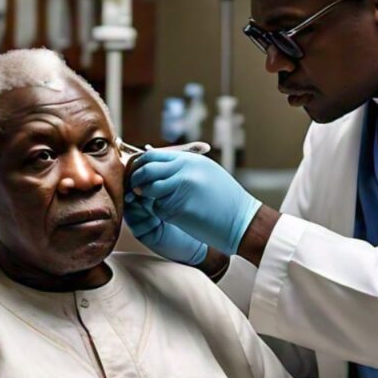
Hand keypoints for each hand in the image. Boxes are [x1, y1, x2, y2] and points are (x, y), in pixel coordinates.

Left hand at [127, 151, 261, 256]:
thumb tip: (154, 164)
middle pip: (146, 170)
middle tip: (136, 189)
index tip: (138, 175)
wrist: (242, 221)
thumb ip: (182, 167)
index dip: (141, 166)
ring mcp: (180, 188)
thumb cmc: (225, 200)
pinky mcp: (177, 208)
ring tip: (161, 204)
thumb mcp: (206, 173)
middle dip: (136, 180)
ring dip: (148, 198)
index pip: (152, 156)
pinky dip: (162, 213)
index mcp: (190, 160)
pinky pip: (158, 209)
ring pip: (148, 190)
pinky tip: (179, 216)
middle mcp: (183, 170)